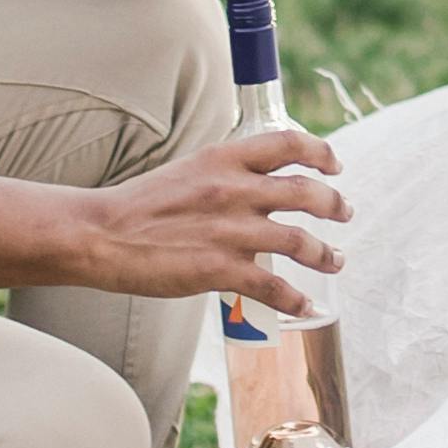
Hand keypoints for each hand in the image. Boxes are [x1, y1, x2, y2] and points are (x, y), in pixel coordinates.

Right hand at [66, 119, 349, 314]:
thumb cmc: (139, 206)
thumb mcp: (187, 171)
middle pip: (306, 191)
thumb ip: (223, 175)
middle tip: (346, 212)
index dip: (320, 152)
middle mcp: (234, 190)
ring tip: (336, 260)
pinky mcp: (220, 269)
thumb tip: (255, 185)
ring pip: (299, 240)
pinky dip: (295, 298)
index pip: (288, 143)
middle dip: (335, 203)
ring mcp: (230, 230)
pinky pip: (273, 286)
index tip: (334, 163)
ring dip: (325, 253)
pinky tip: (305, 304)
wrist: (101, 235)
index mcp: (224, 159)